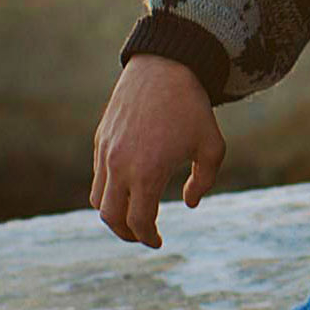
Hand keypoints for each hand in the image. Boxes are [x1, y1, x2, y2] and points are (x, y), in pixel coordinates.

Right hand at [93, 55, 224, 248]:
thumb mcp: (212, 146)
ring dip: (112, 213)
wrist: (164, 66)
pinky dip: (108, 190)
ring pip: (97, 199)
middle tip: (142, 235)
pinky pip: (97, 176)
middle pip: (110, 217)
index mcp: (147, 173)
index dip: (148, 238)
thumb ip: (204, 180)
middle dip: (126, 233)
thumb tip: (189, 204)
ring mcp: (106, 152)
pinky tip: (127, 187)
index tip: (158, 242)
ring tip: (131, 215)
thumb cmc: (192, 107)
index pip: (139, 221)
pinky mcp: (100, 139)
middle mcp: (120, 166)